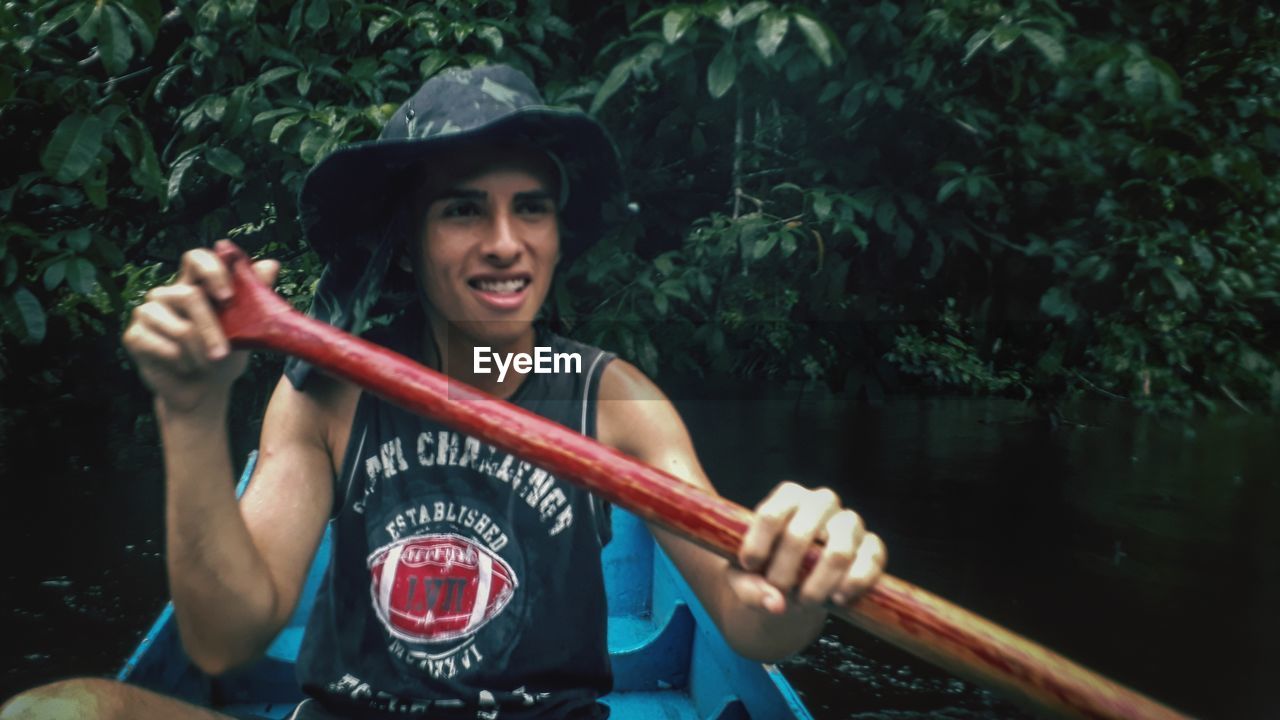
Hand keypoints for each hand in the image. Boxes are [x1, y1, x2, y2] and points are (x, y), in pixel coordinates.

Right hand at [122, 246, 278, 415]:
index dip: (211, 270)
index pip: (196, 258)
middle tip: (223, 354)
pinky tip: (183, 367)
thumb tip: (271, 264)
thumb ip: (254, 296)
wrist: (204, 390)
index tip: (228, 296)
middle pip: (188, 295)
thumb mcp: (246, 328)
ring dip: (198, 352)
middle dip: (212, 329)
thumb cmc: (225, 354)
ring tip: (205, 364)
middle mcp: (168, 293)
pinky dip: (180, 362)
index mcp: (195, 284)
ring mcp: (147, 313)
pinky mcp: (134, 336)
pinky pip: (160, 346)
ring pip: (177, 327)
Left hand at [731, 481, 885, 613]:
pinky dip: (852, 585)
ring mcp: (850, 523)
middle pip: (800, 535)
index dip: (758, 547)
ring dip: (817, 586)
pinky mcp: (872, 547)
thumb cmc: (766, 568)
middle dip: (784, 573)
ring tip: (804, 601)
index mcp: (789, 497)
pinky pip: (870, 563)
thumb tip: (777, 604)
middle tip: (778, 592)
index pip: (771, 515)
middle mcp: (822, 503)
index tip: (750, 567)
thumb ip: (749, 588)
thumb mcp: (745, 576)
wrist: (798, 581)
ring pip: (838, 553)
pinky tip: (837, 599)